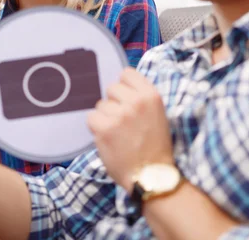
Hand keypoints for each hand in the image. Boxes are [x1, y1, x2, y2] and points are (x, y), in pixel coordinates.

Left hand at [87, 68, 173, 191]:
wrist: (152, 175)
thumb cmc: (154, 146)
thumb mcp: (157, 114)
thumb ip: (140, 98)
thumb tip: (118, 85)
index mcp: (151, 96)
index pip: (126, 73)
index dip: (123, 87)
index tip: (125, 99)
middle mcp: (135, 102)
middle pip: (110, 89)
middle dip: (113, 103)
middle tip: (123, 122)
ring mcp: (119, 115)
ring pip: (100, 105)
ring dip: (105, 118)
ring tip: (118, 134)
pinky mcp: (104, 128)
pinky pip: (91, 118)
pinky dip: (96, 128)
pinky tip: (109, 139)